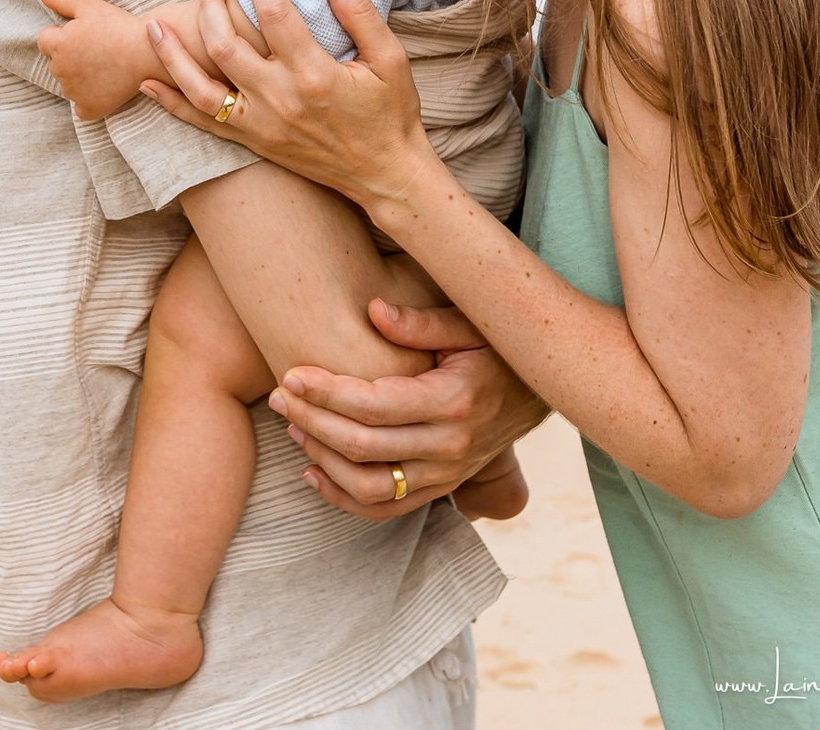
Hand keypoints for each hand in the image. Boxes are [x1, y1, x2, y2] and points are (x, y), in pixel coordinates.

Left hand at [36, 0, 149, 119]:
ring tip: (105, 66)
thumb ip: (62, 0)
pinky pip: (81, 108)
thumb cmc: (119, 27)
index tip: (85, 35)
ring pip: (69, 84)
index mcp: (57, 45)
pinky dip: (89, 101)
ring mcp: (74, 91)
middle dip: (70, 57)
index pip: (45, 40)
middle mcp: (60, 70)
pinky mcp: (90, 107)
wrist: (147, 52)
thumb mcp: (90, 6)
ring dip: (79, 78)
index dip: (63, 35)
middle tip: (98, 49)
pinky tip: (104, 89)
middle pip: (57, 63)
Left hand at [139, 0, 431, 212]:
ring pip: (200, 87)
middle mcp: (280, 100)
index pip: (275, 13)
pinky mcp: (254, 142)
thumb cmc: (391, 114)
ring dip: (172, 55)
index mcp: (314, 74)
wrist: (386, 176)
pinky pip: (202, 123)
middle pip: (224, 45)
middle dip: (210, 4)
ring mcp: (261, 125)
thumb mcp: (390, 58)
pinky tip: (148, 84)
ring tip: (153, 25)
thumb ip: (358, 12)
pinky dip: (171, 104)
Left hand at [266, 299, 545, 519]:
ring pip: (368, 486)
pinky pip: (384, 509)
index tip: (291, 375)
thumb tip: (372, 310)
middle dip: (311, 421)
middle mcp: (450, 446)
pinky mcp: (440, 489)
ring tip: (292, 427)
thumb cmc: (497, 346)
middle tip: (278, 396)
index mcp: (454, 400)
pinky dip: (342, 498)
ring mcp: (446, 475)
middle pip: (362, 447)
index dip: (326, 392)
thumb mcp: (470, 322)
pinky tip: (313, 472)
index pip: (374, 406)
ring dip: (321, 459)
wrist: (541, 391)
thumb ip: (421, 321)